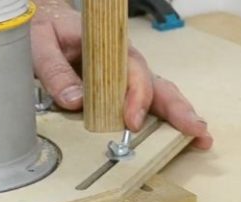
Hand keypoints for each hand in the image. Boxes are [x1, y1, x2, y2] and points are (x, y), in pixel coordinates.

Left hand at [30, 0, 212, 148]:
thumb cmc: (46, 30)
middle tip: (197, 132)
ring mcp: (124, 79)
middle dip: (178, 110)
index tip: (132, 121)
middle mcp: (123, 63)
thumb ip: (55, 71)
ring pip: (157, 96)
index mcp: (108, 47)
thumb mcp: (41, 45)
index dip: (136, 97)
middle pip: (156, 85)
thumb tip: (75, 101)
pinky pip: (145, 106)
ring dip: (179, 117)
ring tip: (200, 138)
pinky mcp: (119, 92)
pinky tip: (179, 137)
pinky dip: (163, 122)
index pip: (132, 71)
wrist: (45, 23)